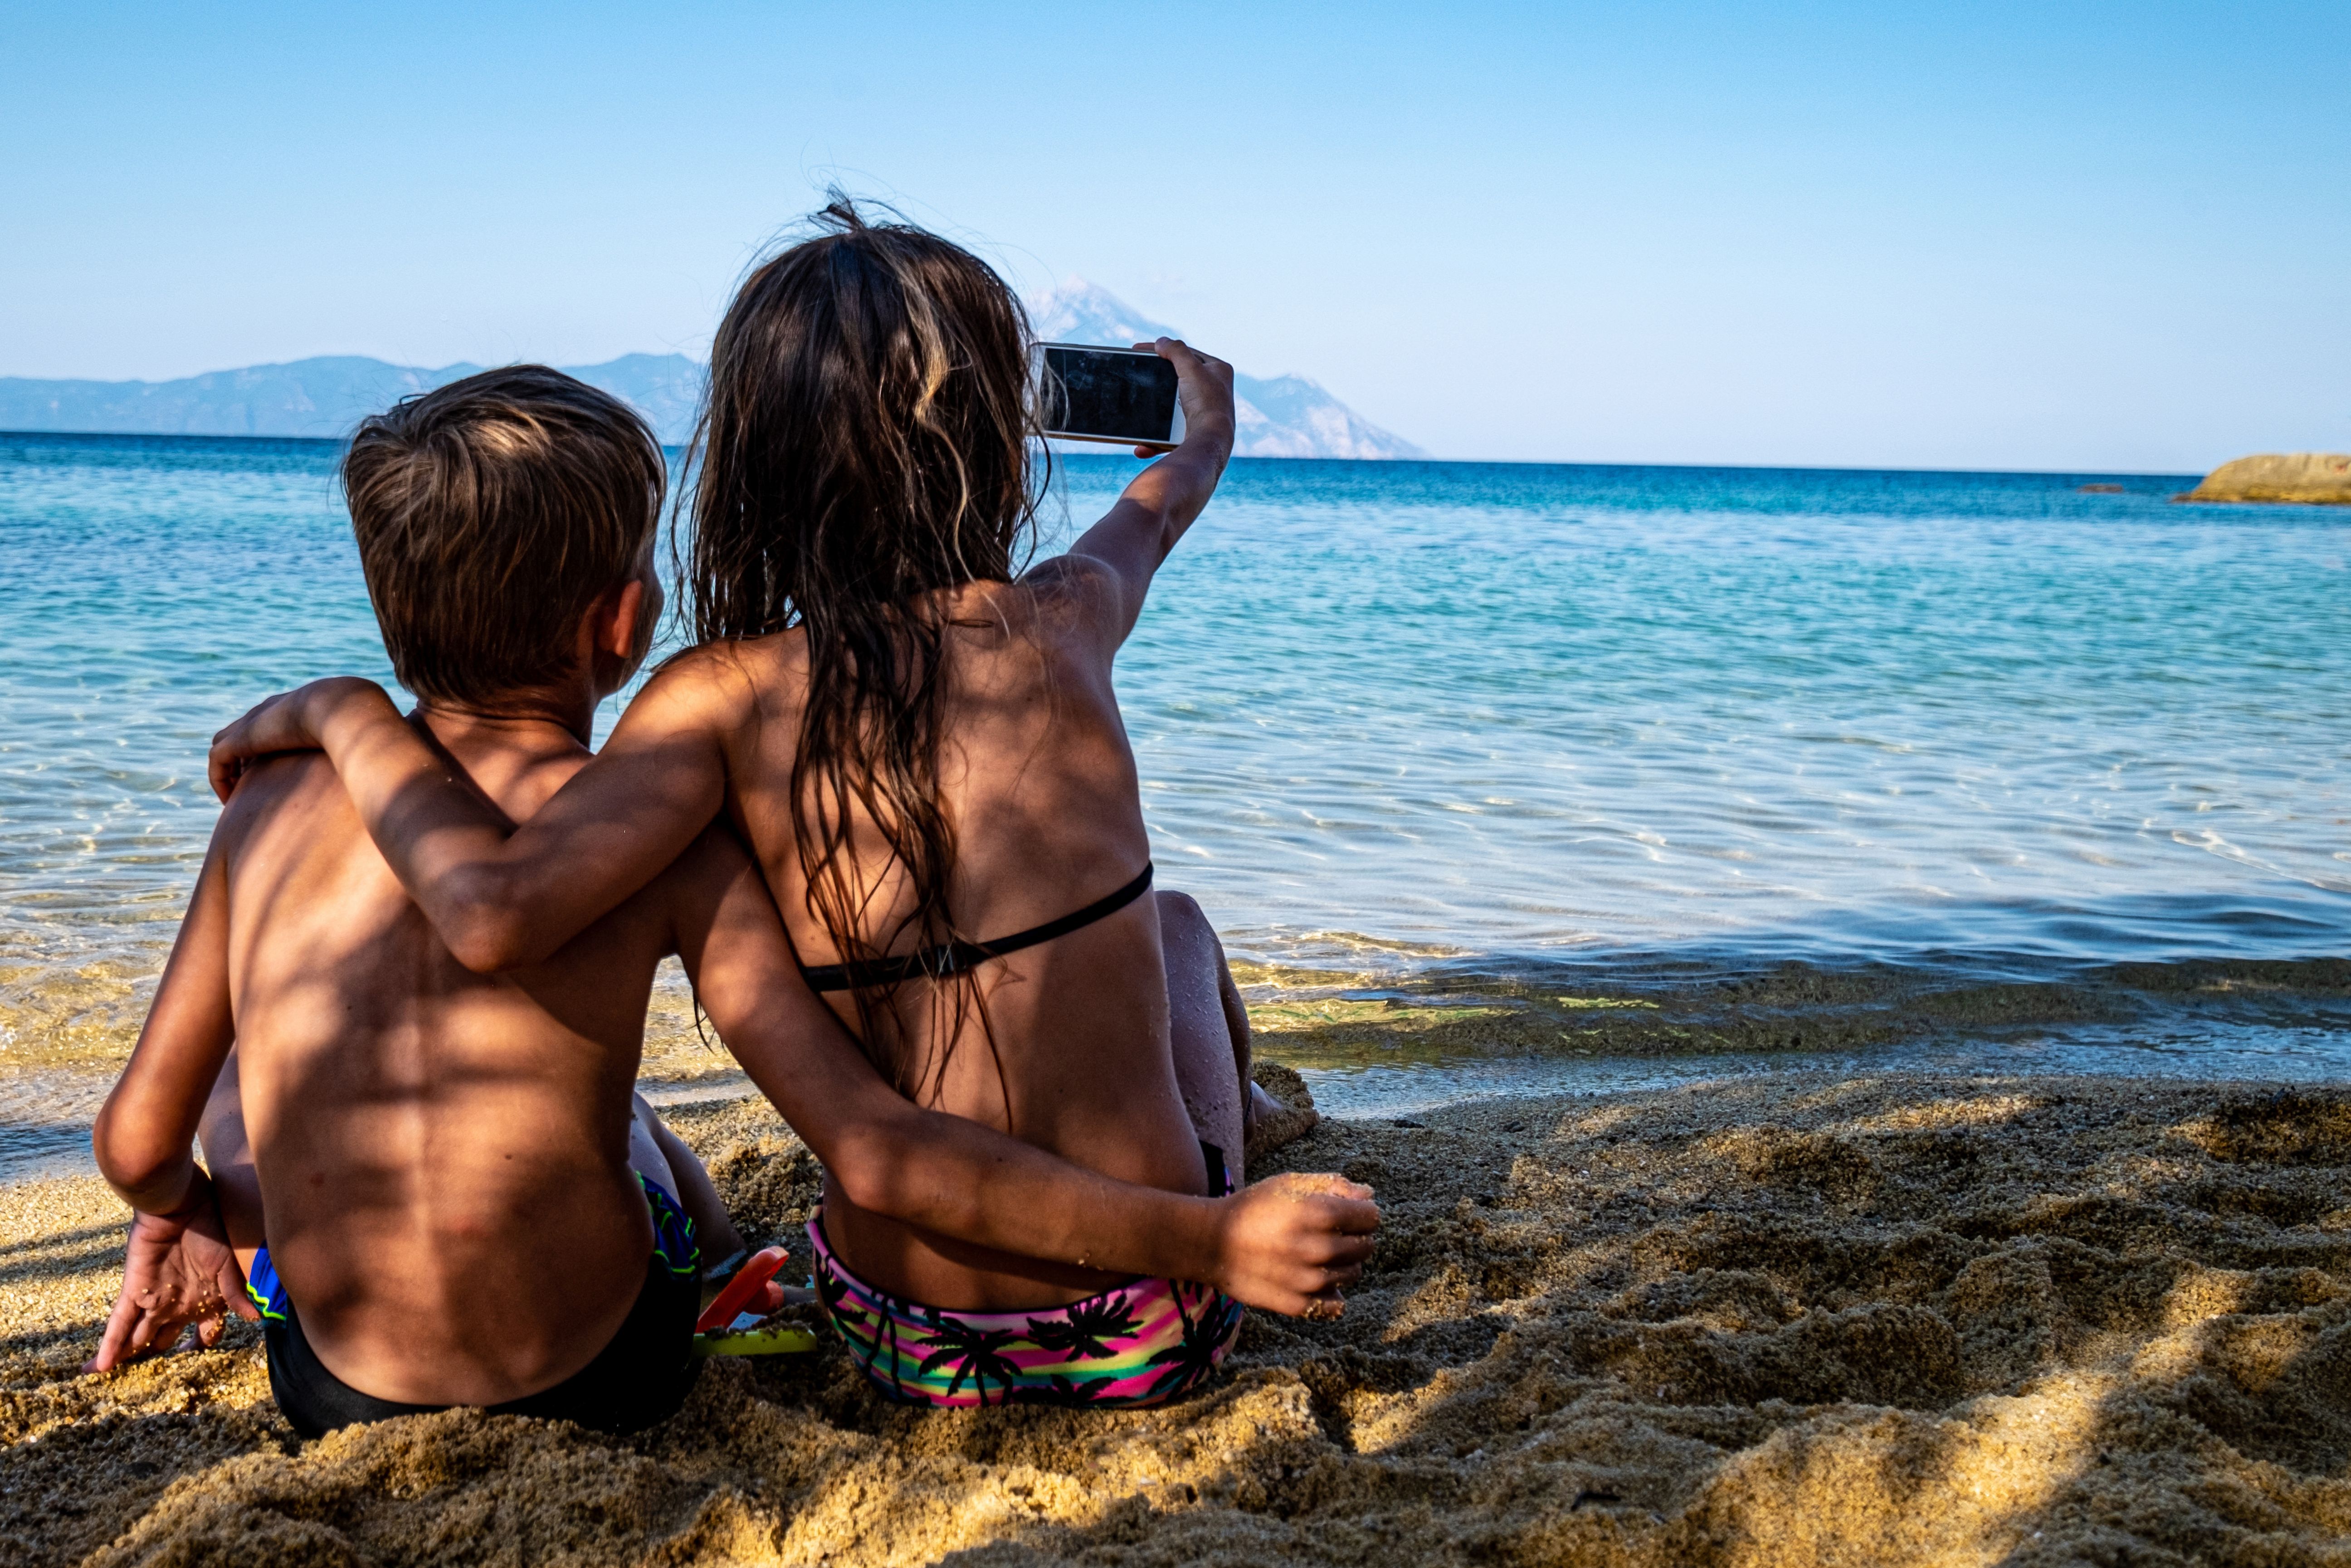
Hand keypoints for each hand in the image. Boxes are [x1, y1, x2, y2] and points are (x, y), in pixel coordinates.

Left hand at [84, 1173, 258, 1372]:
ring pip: (138, 1337)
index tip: (200, 1351)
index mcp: (203, 1300)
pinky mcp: (133, 1292)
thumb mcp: (228, 1264)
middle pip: (165, 1339)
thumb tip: (257, 1318)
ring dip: (127, 1357)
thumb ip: (236, 1294)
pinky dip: (110, 1346)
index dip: (202, 1345)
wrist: (182, 1204)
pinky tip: (100, 1367)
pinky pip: (118, 1325)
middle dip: (158, 1356)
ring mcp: (154, 1300)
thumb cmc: (211, 1228)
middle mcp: (177, 1304)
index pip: (205, 1333)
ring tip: (111, 1378)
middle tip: (147, 1377)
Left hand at [207, 677, 383, 801]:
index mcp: (299, 705)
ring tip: (235, 799)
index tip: (276, 776)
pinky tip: (228, 801)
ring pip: (226, 747)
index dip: (271, 749)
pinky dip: (219, 780)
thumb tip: (402, 761)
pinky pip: (218, 761)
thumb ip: (377, 746)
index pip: (273, 724)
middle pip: (244, 734)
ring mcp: (254, 723)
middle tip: (250, 789)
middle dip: (244, 760)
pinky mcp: (242, 738)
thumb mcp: (374, 734)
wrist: (347, 709)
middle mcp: (271, 710)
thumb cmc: (368, 723)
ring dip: (229, 772)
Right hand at [1132, 338, 1235, 460]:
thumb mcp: (1190, 368)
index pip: (1188, 354)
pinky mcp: (1194, 432)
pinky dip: (1154, 439)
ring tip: (1140, 408)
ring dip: (1155, 411)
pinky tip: (1142, 444)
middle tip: (1139, 375)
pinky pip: (1169, 433)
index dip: (1165, 349)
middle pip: (1179, 378)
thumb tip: (1161, 342)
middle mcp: (1215, 391)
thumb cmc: (1206, 403)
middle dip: (1159, 379)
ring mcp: (1204, 412)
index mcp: (1219, 370)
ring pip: (1172, 407)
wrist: (1209, 441)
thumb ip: (1176, 350)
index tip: (1141, 349)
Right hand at [1209, 1172, 1378, 1316]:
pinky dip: (1332, 1293)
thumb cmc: (1254, 1207)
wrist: (1213, 1243)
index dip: (1362, 1212)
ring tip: (1316, 1253)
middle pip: (1366, 1246)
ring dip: (1343, 1263)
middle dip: (1355, 1237)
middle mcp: (1319, 1249)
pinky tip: (1314, 1278)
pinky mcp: (1299, 1304)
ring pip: (1353, 1274)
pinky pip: (1337, 1304)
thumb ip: (1334, 1185)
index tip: (1347, 1212)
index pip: (1371, 1217)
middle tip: (1331, 1232)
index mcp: (1320, 1213)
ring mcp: (1309, 1281)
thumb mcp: (1290, 1183)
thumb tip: (1370, 1196)